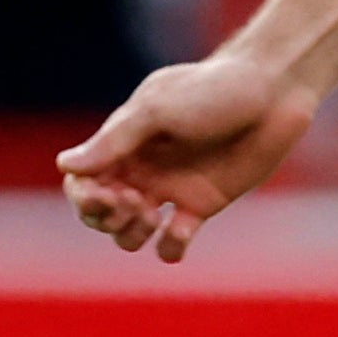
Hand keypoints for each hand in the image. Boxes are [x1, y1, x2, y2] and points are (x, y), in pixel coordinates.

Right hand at [57, 57, 318, 260]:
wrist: (272, 92)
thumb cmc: (213, 90)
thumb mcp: (158, 109)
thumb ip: (114, 141)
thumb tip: (65, 165)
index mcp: (122, 145)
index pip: (81, 183)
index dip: (82, 197)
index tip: (104, 194)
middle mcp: (141, 170)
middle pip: (100, 213)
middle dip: (104, 218)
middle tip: (133, 202)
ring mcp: (171, 189)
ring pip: (131, 231)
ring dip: (131, 235)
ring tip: (152, 216)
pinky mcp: (204, 203)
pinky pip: (174, 238)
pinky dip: (170, 246)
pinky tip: (177, 232)